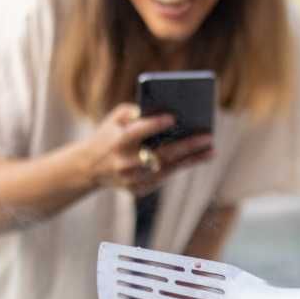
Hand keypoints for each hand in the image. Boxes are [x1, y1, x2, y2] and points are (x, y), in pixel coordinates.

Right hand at [84, 104, 212, 196]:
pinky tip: (197, 158)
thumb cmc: (109, 135)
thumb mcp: (115, 119)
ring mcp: (130, 179)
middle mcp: (124, 163)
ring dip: (191, 160)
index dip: (154, 125)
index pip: (137, 132)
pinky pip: (162, 179)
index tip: (173, 117)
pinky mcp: (136, 190)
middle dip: (187, 145)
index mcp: (117, 142)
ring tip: (211, 150)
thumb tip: (162, 108)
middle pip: (160, 154)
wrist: (89, 168)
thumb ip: (135, 111)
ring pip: (166, 169)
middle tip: (208, 136)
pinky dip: (180, 168)